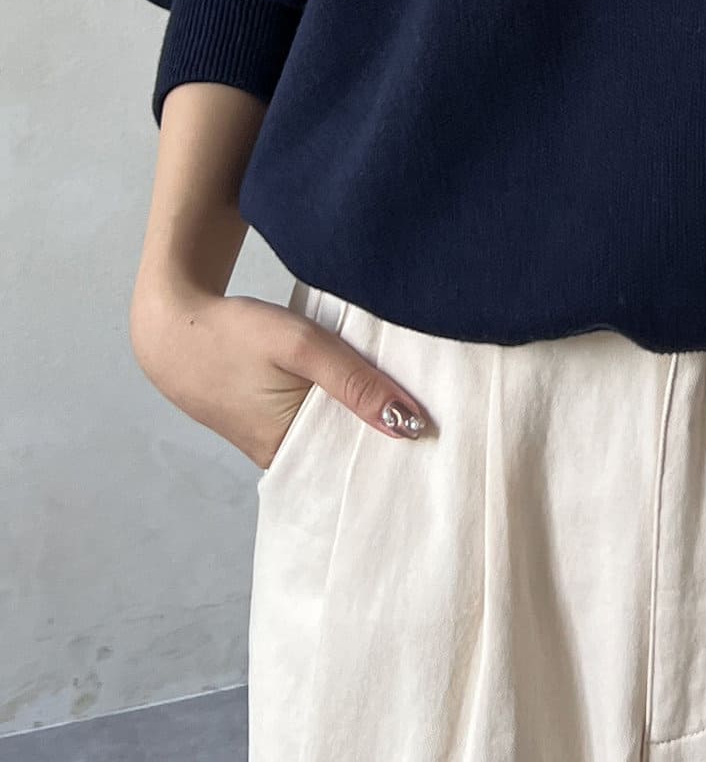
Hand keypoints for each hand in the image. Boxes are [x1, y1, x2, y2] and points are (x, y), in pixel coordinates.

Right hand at [130, 282, 431, 470]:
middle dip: (390, 438)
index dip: (400, 454)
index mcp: (288, 450)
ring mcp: (274, 442)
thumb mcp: (300, 346)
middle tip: (447, 426)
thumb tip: (410, 424)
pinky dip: (341, 409)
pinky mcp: (270, 423)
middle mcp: (282, 457)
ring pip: (335, 435)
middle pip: (350, 453)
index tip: (446, 445)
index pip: (360, 464)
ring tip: (417, 405)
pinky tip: (370, 393)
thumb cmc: (232, 334)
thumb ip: (354, 382)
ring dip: (365, 419)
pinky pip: (317, 422)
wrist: (171, 327)